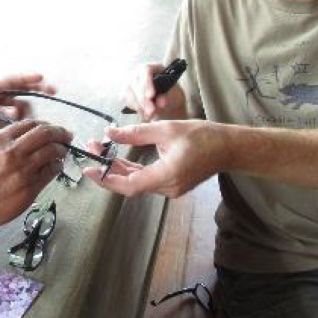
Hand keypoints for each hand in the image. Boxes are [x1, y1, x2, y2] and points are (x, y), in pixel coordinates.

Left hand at [0, 73, 55, 138]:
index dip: (27, 77)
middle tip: (54, 90)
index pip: (13, 80)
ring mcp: (3, 106)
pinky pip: (19, 118)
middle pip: (23, 89)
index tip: (41, 77)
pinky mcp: (4, 118)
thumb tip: (16, 113)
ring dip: (29, 112)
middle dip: (38, 89)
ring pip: (23, 106)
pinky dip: (25, 121)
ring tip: (32, 121)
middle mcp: (1, 94)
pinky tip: (30, 127)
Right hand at [0, 119, 71, 231]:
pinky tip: (56, 167)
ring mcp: (23, 171)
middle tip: (67, 135)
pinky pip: (51, 172)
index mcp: (0, 141)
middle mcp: (13, 152)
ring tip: (63, 151)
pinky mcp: (30, 188)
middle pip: (45, 133)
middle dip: (60, 132)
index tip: (51, 128)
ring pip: (52, 152)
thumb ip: (5, 141)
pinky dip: (57, 167)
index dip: (45, 124)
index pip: (29, 124)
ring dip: (61, 150)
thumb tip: (26, 136)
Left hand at [82, 120, 227, 197]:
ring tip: (100, 150)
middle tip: (92, 149)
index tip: (89, 169)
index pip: (130, 185)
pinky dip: (130, 170)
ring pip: (136, 183)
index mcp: (168, 175)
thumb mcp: (166, 129)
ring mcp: (170, 188)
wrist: (228, 148)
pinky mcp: (171, 184)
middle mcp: (168, 188)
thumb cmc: (202, 136)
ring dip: (117, 169)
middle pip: (130, 185)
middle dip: (108, 169)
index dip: (106, 179)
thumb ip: (136, 133)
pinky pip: (145, 180)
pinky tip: (117, 158)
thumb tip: (109, 133)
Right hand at [124, 63, 186, 121]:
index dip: (147, 83)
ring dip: (139, 105)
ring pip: (128, 92)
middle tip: (151, 111)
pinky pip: (126, 100)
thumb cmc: (171, 93)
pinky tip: (144, 113)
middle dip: (143, 99)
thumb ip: (168, 97)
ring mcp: (130, 82)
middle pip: (135, 83)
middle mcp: (138, 72)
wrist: (166, 101)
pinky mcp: (125, 92)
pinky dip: (135, 108)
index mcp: (152, 67)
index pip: (145, 70)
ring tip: (150, 115)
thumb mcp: (174, 94)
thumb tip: (161, 102)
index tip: (151, 96)